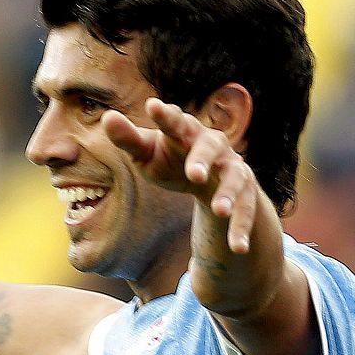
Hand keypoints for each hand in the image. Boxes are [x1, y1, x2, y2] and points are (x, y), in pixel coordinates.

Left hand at [103, 97, 264, 253]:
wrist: (208, 178)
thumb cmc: (170, 159)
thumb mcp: (147, 153)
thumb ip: (129, 139)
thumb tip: (108, 117)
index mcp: (185, 131)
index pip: (175, 121)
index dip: (166, 116)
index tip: (152, 106)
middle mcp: (214, 145)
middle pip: (211, 147)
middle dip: (203, 160)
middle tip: (193, 175)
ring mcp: (233, 168)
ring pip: (235, 178)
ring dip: (229, 194)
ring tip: (219, 211)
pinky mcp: (246, 192)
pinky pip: (247, 209)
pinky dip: (242, 228)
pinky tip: (238, 248)